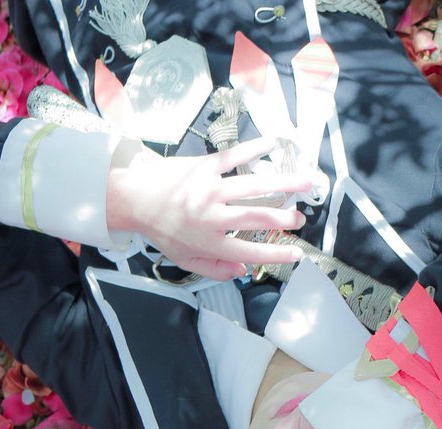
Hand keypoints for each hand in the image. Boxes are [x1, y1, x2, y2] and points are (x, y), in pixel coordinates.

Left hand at [106, 138, 311, 279]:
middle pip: (255, 217)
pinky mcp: (205, 166)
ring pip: (252, 186)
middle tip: (300, 218)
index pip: (248, 251)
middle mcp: (211, 215)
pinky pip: (235, 157)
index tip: (297, 254)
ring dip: (283, 183)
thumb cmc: (162, 230)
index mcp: (207, 241)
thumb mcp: (183, 259)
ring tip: (306, 182)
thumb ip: (214, 269)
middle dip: (283, 218)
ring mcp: (210, 188)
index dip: (274, 254)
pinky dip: (256, 149)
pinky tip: (276, 144)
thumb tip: (244, 271)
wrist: (134, 196)